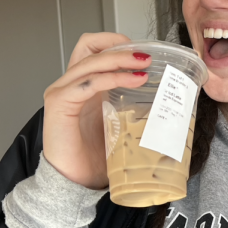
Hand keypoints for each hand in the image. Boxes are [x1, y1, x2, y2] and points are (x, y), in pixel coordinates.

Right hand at [42, 32, 148, 188]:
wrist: (74, 184)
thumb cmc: (95, 158)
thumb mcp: (121, 126)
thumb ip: (134, 108)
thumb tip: (168, 103)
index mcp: (84, 86)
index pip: (94, 49)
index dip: (116, 43)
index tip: (145, 51)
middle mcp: (71, 84)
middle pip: (90, 46)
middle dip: (120, 44)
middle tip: (147, 55)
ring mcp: (62, 92)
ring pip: (91, 61)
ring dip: (121, 59)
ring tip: (145, 65)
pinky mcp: (59, 104)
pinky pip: (88, 83)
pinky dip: (112, 77)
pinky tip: (134, 81)